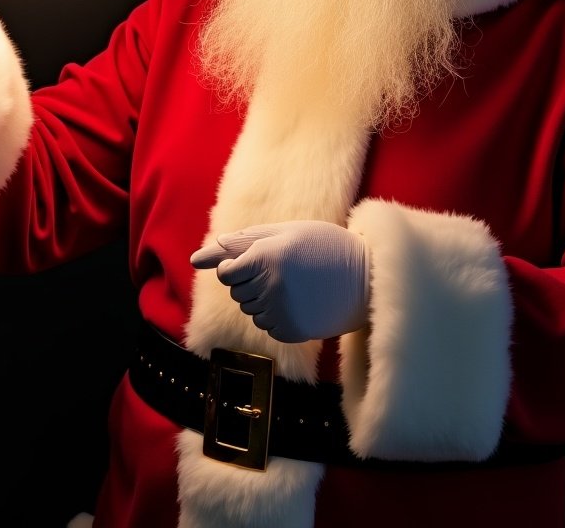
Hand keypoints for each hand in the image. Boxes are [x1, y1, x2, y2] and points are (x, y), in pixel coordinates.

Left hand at [191, 220, 370, 342]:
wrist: (366, 277)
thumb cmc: (324, 246)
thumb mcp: (287, 232)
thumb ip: (242, 242)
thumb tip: (198, 258)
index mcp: (266, 257)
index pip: (226, 273)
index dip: (236, 267)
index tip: (253, 263)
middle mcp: (269, 286)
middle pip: (237, 292)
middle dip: (251, 281)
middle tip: (283, 270)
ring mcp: (280, 312)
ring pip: (251, 310)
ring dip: (264, 299)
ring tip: (294, 285)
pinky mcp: (291, 332)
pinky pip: (268, 326)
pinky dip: (277, 315)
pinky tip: (300, 302)